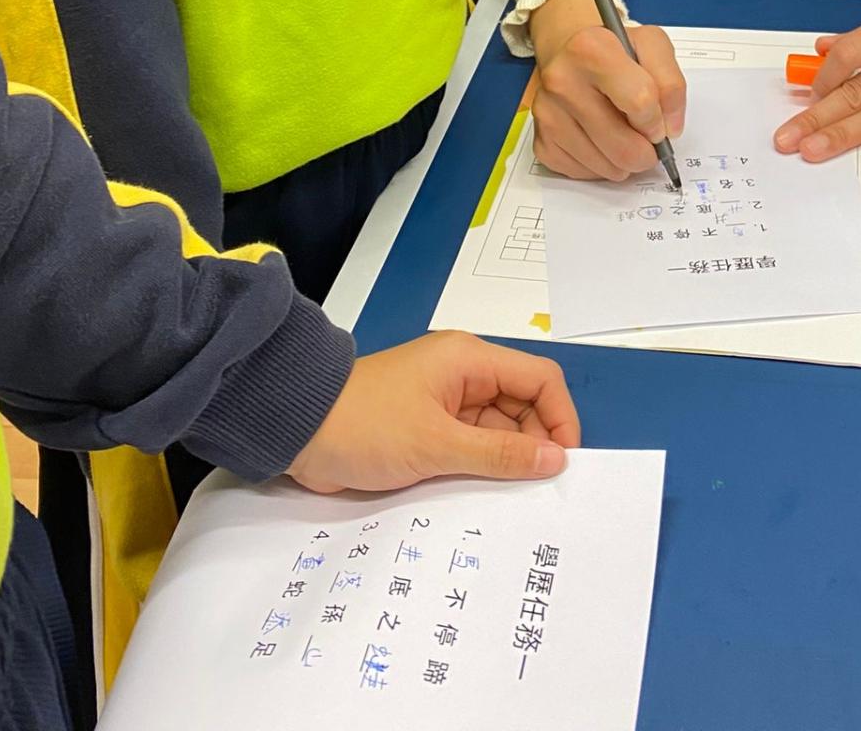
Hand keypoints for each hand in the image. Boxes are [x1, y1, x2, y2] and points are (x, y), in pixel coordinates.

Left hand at [288, 331, 580, 493]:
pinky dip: (481, 467)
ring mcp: (444, 403)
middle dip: (535, 442)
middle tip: (540, 491)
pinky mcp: (426, 429)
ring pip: (497, 428)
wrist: (297, 431)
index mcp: (470, 360)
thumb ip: (500, 453)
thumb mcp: (438, 444)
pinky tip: (485, 497)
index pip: (538, 378)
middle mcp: (463, 375)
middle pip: (522, 404)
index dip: (559, 417)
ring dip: (507, 460)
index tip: (563, 463)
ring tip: (514, 500)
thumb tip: (556, 459)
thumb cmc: (369, 426)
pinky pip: (470, 445)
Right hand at [527, 0, 686, 180]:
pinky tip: (601, 142)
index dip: (658, 120)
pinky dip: (601, 166)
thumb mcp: (651, 45)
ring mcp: (548, 114)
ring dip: (624, 162)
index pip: (641, 102)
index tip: (658, 122)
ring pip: (606, 167)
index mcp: (592, 49)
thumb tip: (670, 129)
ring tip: (624, 137)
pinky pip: (584, 173)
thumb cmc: (613, 51)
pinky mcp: (542, 140)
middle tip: (648, 142)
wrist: (569, 53)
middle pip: (623, 146)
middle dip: (646, 152)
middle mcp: (562, 81)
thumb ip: (671, 83)